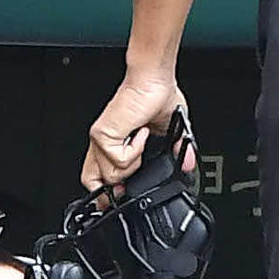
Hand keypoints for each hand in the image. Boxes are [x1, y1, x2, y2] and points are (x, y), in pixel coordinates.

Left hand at [82, 72, 185, 191]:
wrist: (153, 80)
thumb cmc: (156, 97)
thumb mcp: (167, 133)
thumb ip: (173, 152)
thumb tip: (188, 165)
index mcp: (113, 143)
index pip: (97, 175)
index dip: (106, 192)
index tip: (119, 198)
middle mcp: (103, 143)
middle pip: (91, 181)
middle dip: (111, 192)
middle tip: (127, 187)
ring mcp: (101, 140)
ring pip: (111, 176)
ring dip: (134, 165)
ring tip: (142, 142)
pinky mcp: (103, 135)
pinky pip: (120, 161)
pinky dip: (136, 151)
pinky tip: (141, 133)